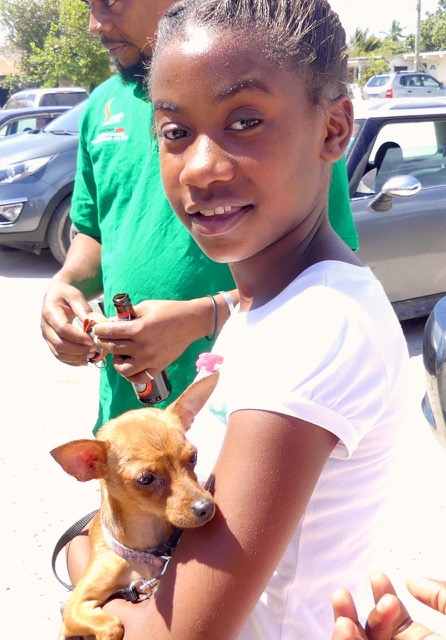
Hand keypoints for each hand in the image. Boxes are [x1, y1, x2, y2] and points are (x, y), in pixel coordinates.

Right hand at [41, 280, 98, 365]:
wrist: (57, 295)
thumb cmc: (67, 294)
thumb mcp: (76, 296)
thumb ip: (84, 309)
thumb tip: (94, 325)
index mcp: (50, 312)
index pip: (62, 329)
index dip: (78, 337)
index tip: (93, 339)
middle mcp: (45, 326)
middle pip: (60, 344)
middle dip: (79, 349)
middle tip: (95, 348)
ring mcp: (46, 336)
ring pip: (59, 353)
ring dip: (77, 357)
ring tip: (93, 354)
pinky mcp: (50, 342)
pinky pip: (59, 356)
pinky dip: (72, 361)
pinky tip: (85, 361)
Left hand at [92, 298, 212, 381]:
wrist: (190, 322)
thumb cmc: (168, 311)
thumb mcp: (145, 307)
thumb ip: (127, 316)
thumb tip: (111, 322)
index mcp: (138, 329)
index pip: (109, 332)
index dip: (99, 330)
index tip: (97, 329)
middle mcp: (143, 347)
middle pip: (113, 348)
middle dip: (104, 342)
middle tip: (103, 338)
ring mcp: (150, 359)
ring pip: (122, 367)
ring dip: (116, 360)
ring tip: (118, 353)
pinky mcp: (158, 367)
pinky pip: (138, 377)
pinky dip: (129, 374)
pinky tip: (128, 365)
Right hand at [332, 573, 445, 639]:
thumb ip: (440, 595)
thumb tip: (409, 578)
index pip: (395, 620)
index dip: (382, 595)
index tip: (377, 576)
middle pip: (372, 636)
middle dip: (356, 613)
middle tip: (345, 595)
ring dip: (347, 632)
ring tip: (344, 617)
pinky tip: (347, 631)